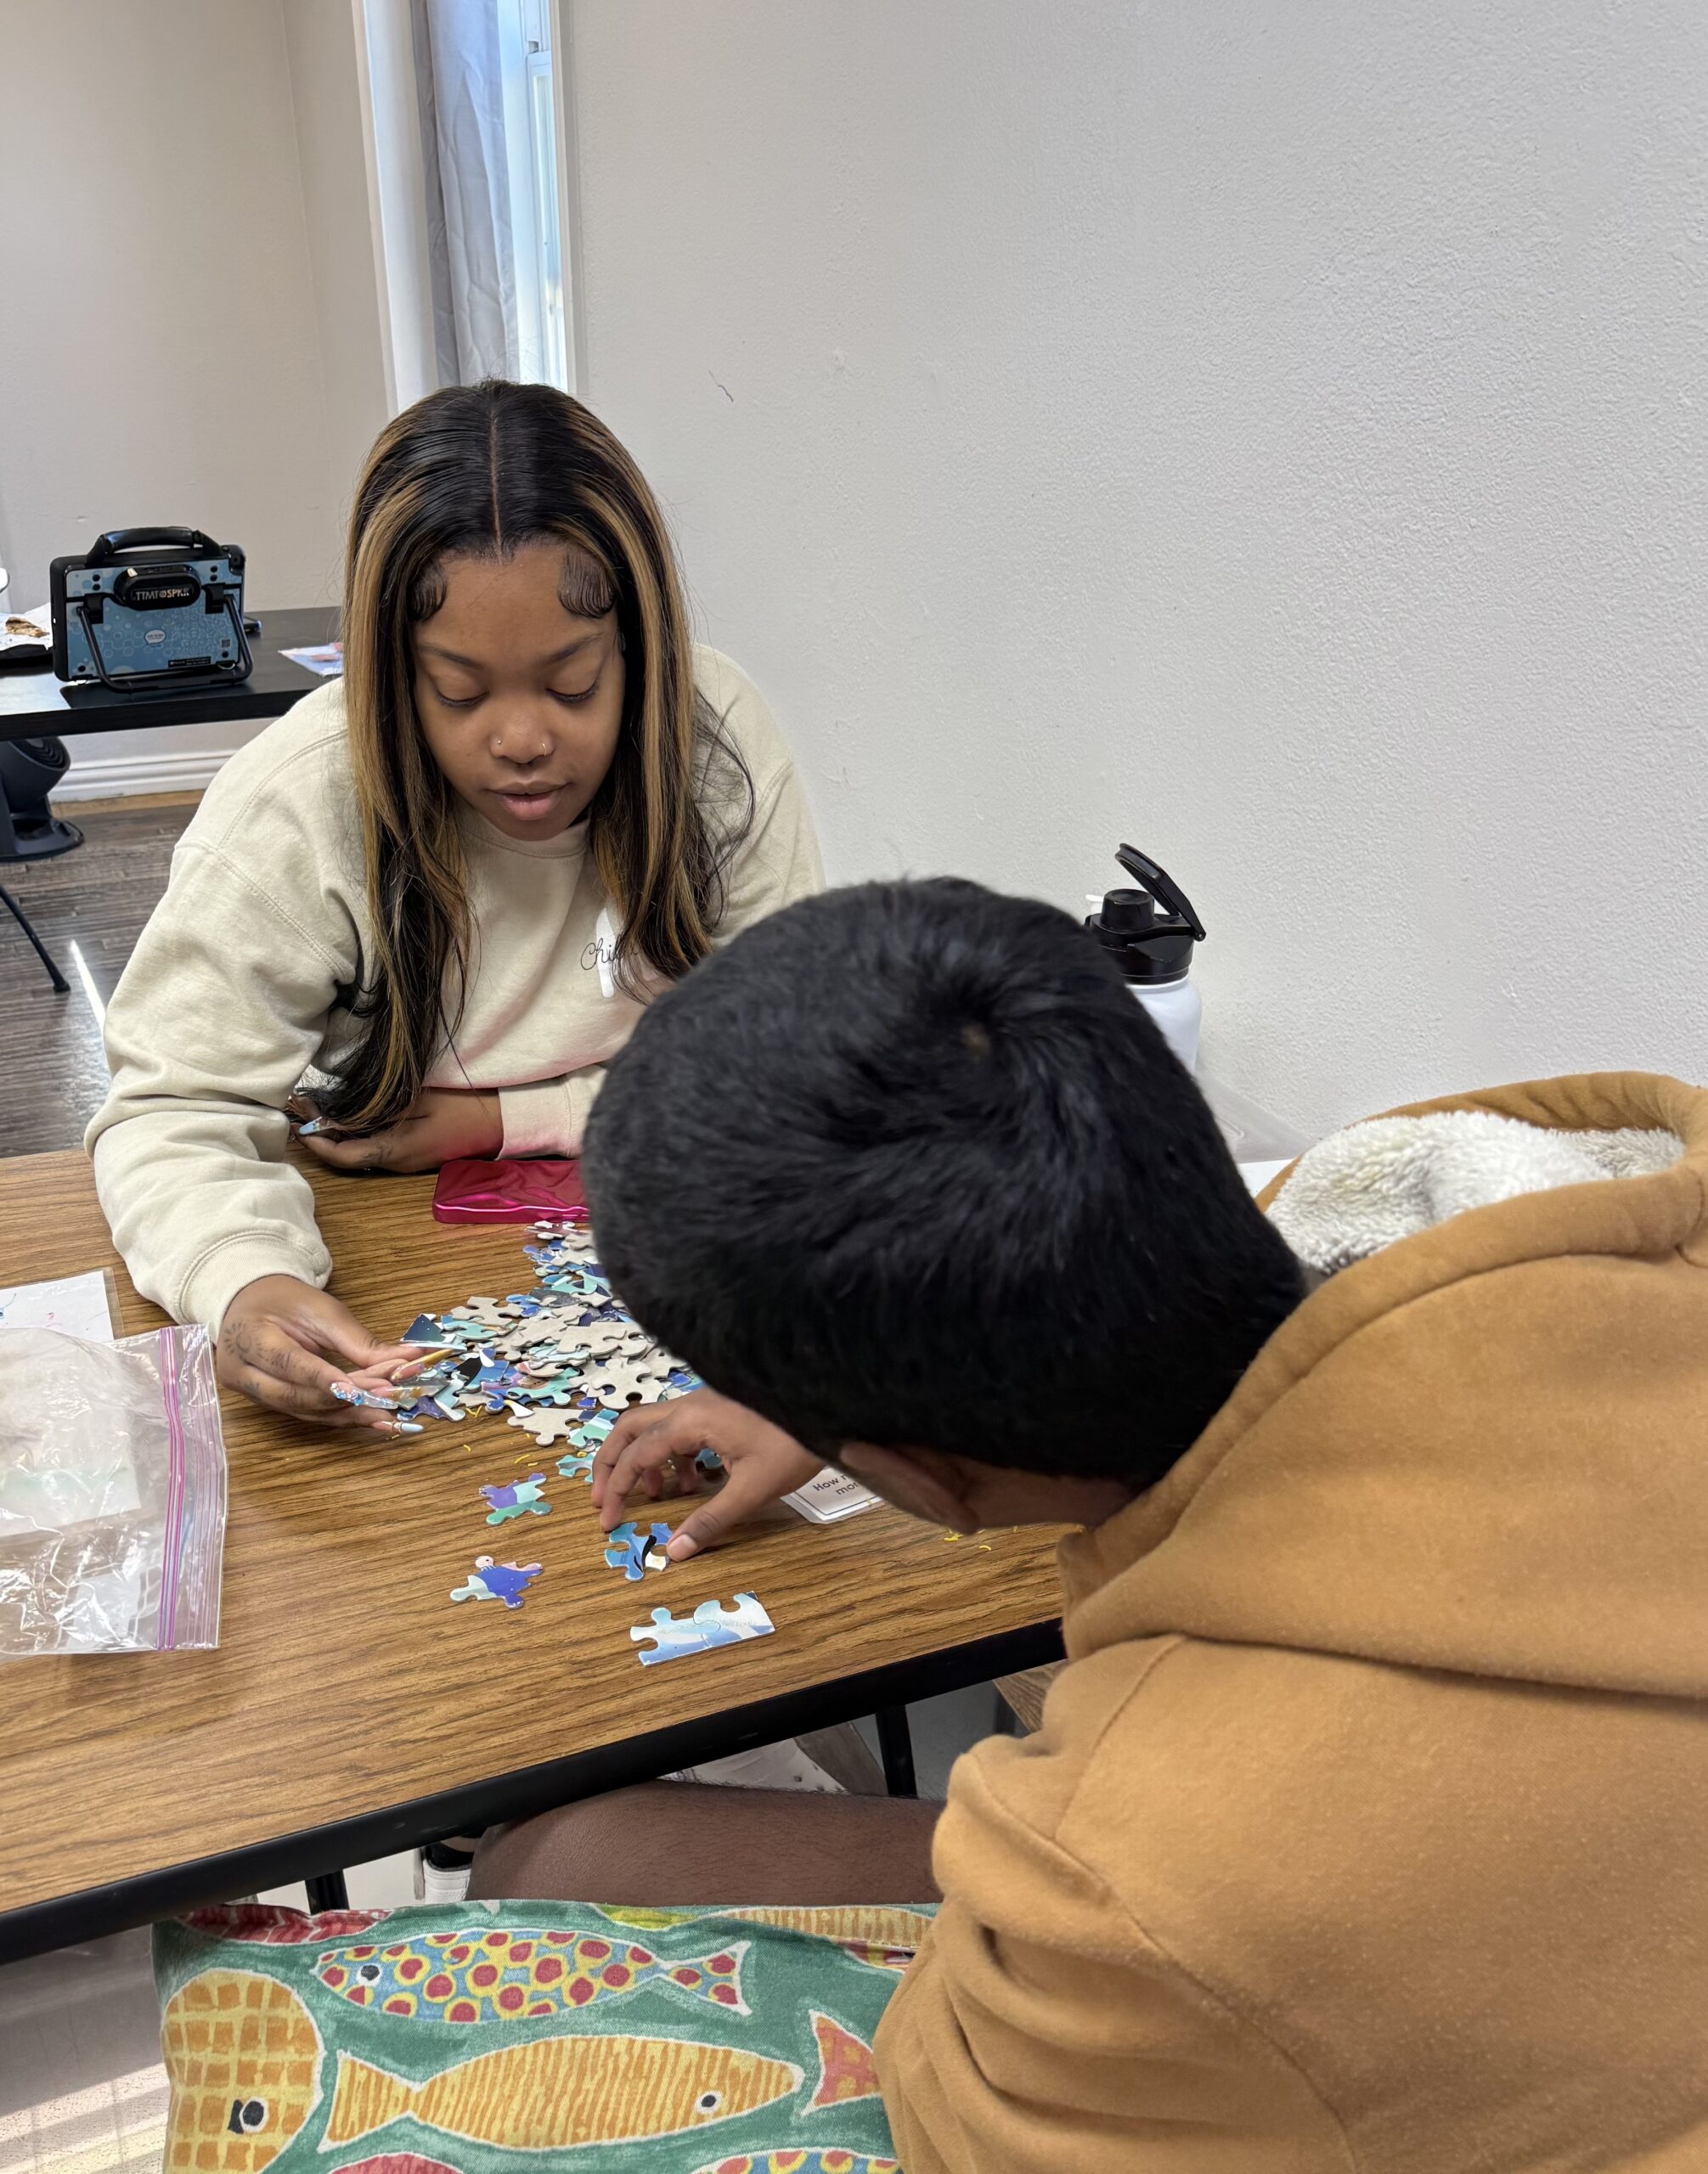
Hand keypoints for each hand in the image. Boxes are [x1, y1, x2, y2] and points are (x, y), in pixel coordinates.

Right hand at [217, 1274, 423, 1432]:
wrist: (252, 1305)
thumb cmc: (286, 1302)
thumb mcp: (321, 1309)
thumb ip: (356, 1340)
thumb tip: (405, 1359)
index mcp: (250, 1337)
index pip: (288, 1363)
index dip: (324, 1379)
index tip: (360, 1389)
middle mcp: (244, 1371)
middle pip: (296, 1395)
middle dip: (346, 1398)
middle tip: (388, 1395)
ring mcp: (252, 1393)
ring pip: (304, 1411)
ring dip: (349, 1414)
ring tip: (387, 1413)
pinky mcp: (268, 1404)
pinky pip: (307, 1415)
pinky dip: (341, 1417)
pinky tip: (372, 1420)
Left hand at [293, 1086, 502, 1174]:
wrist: (502, 1120)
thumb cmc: (464, 1106)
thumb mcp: (417, 1100)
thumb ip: (377, 1108)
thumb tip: (337, 1113)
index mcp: (395, 1152)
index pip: (342, 1157)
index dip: (316, 1142)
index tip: (298, 1121)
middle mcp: (395, 1163)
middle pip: (346, 1157)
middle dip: (320, 1135)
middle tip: (299, 1106)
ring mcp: (405, 1161)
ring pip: (359, 1152)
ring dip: (336, 1132)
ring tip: (316, 1105)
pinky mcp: (412, 1152)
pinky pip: (375, 1146)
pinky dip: (354, 1132)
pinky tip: (347, 1111)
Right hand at [590, 1388, 822, 1559]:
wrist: (831, 1403)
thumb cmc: (794, 1444)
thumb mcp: (752, 1490)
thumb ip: (710, 1521)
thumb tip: (674, 1552)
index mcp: (689, 1421)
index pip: (635, 1455)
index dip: (616, 1489)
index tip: (607, 1521)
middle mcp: (690, 1405)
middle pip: (630, 1428)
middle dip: (612, 1463)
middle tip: (604, 1500)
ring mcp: (706, 1401)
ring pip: (656, 1426)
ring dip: (646, 1460)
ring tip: (656, 1497)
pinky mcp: (721, 1405)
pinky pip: (682, 1427)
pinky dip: (675, 1454)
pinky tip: (694, 1483)